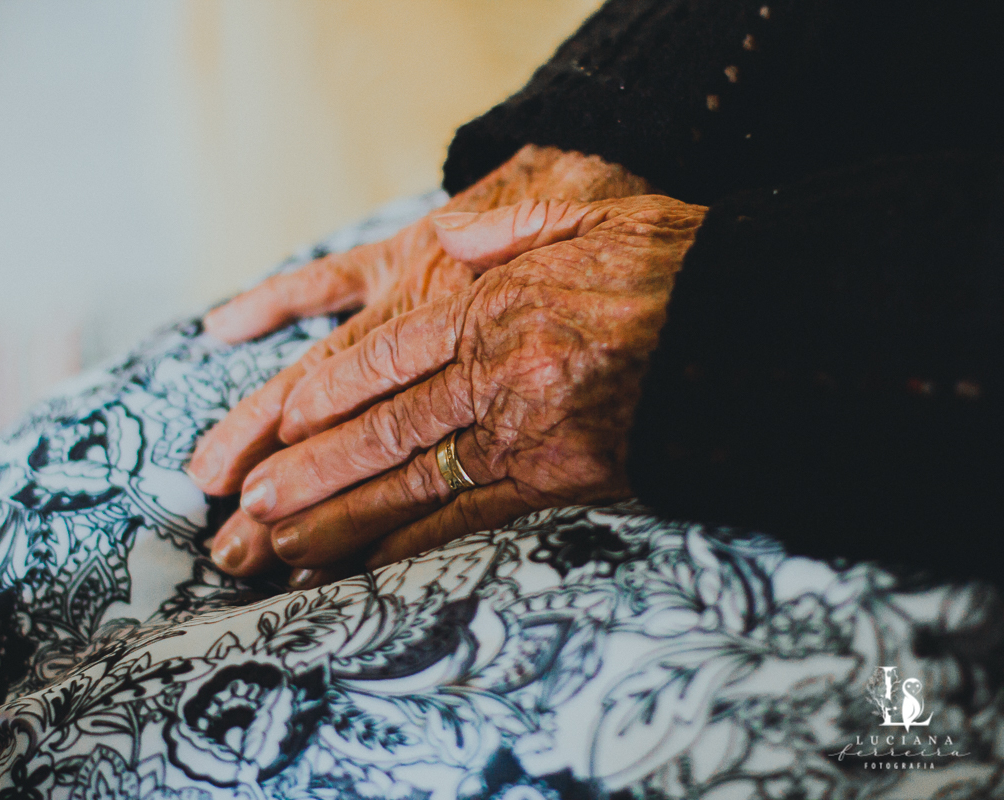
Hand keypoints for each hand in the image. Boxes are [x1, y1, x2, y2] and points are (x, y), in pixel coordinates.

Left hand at [236, 195, 707, 586]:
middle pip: (382, 429)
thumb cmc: (675, 268)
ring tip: (278, 548)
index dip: (327, 391)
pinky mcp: (561, 484)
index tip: (277, 422)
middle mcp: (498, 376)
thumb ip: (513, 224)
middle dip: (309, 470)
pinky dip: (411, 547)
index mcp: (494, 308)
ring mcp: (527, 435)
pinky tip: (364, 568)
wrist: (757, 330)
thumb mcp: (592, 214)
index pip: (386, 356)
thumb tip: (450, 232)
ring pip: (411, 482)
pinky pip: (470, 521)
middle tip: (248, 507)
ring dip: (340, 517)